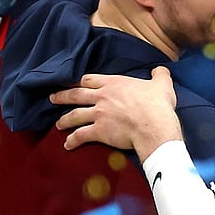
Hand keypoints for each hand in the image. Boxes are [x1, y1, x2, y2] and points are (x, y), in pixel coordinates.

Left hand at [49, 67, 181, 158]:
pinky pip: (81, 135)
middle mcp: (101, 97)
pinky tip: (67, 144)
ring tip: (58, 123)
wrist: (154, 125)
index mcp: (114, 83)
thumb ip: (159, 75)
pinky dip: (72, 140)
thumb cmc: (158, 105)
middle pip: (76, 95)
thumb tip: (160, 70)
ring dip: (64, 120)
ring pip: (74, 115)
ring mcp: (98, 114)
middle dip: (62, 96)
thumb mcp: (161, 85)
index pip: (90, 79)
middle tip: (52, 97)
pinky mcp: (98, 131)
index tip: (74, 83)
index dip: (80, 81)